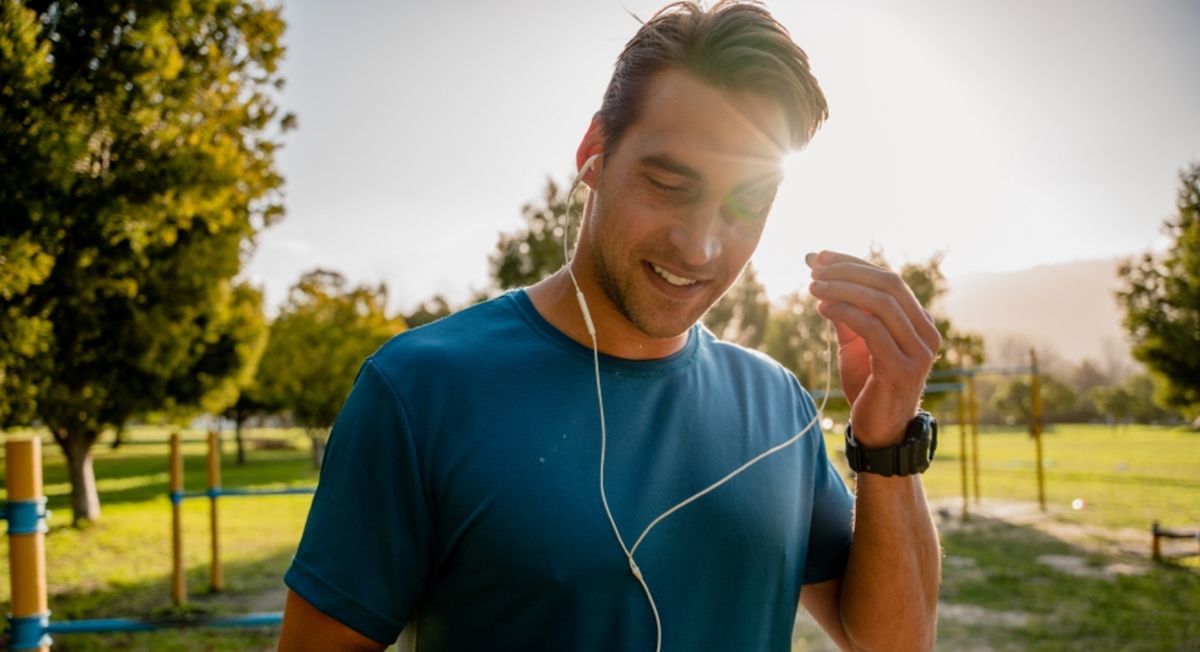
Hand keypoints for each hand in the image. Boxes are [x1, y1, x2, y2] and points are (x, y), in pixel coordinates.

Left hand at [806, 250, 940, 447]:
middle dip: (847, 271)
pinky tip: (821, 308)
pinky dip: (845, 312)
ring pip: (881, 302)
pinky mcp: (901, 368)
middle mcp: (926, 333)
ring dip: (842, 289)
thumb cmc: (867, 386)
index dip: (853, 263)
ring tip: (812, 287)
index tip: (820, 256)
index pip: (888, 279)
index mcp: (919, 322)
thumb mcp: (855, 344)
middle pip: (888, 284)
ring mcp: (918, 351)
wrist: (879, 433)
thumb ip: (847, 312)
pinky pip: (872, 329)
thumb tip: (821, 276)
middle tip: (814, 269)